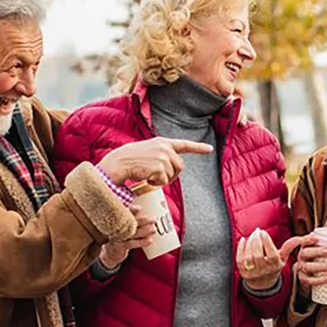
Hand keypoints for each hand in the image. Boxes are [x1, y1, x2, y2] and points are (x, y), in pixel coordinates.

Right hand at [98, 138, 213, 185]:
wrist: (117, 163)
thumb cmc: (129, 160)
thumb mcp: (148, 151)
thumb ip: (162, 155)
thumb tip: (175, 167)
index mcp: (162, 142)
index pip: (184, 144)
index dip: (198, 147)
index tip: (209, 149)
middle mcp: (165, 147)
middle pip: (180, 166)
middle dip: (172, 175)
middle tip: (157, 177)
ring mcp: (162, 156)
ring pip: (173, 175)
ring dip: (163, 180)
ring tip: (148, 176)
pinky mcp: (159, 166)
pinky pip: (164, 181)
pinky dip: (156, 184)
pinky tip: (145, 178)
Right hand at [98, 205, 155, 267]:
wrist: (110, 251)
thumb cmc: (121, 235)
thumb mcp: (125, 224)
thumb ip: (134, 217)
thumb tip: (149, 211)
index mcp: (118, 219)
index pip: (125, 212)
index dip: (132, 210)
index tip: (139, 208)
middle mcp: (116, 227)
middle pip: (129, 222)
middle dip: (143, 220)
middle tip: (154, 219)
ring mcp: (117, 237)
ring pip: (132, 233)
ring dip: (144, 231)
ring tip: (153, 229)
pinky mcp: (119, 246)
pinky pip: (131, 244)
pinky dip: (141, 242)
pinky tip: (149, 240)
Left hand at [236, 229, 310, 290]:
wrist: (263, 284)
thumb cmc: (273, 266)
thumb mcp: (282, 258)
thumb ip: (289, 247)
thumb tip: (299, 238)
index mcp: (274, 266)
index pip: (271, 254)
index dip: (266, 242)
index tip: (263, 232)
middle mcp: (263, 270)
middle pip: (258, 255)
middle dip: (256, 241)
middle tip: (257, 231)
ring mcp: (252, 272)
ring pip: (248, 257)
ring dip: (249, 244)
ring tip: (252, 235)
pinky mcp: (243, 272)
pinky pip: (239, 260)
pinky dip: (240, 249)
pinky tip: (242, 240)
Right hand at [294, 240, 326, 295]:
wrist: (313, 276)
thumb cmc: (320, 260)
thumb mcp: (323, 251)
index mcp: (305, 248)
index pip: (303, 241)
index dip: (308, 239)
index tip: (317, 238)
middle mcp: (301, 257)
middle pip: (305, 253)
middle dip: (316, 252)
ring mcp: (301, 268)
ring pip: (308, 267)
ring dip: (320, 266)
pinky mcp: (304, 279)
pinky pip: (309, 280)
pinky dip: (319, 280)